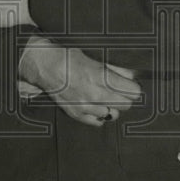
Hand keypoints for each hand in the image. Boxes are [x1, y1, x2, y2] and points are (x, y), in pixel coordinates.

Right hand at [20, 37, 141, 126]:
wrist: (45, 66)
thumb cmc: (69, 58)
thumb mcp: (95, 58)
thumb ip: (115, 69)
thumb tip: (131, 76)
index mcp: (102, 78)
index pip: (133, 92)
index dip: (133, 88)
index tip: (130, 85)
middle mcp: (95, 94)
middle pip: (126, 105)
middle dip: (125, 97)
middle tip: (119, 91)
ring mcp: (86, 106)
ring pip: (113, 115)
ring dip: (112, 107)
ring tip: (104, 97)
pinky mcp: (76, 114)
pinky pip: (98, 122)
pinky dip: (99, 115)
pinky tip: (94, 105)